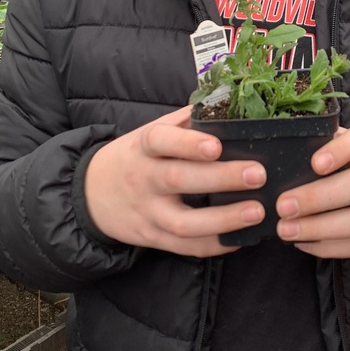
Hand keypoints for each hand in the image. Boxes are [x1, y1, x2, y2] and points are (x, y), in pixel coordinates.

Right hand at [84, 106, 265, 256]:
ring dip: (223, 219)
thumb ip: (185, 121)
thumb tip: (228, 103)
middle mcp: (143, 179)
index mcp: (144, 147)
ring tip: (257, 211)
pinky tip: (242, 238)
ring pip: (183, 222)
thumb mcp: (150, 132)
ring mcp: (148, 212)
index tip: (216, 145)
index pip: (161, 141)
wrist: (92, 194)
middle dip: (221, 177)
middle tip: (257, 174)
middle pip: (179, 179)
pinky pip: (185, 247)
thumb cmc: (135, 157)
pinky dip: (214, 245)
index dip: (187, 143)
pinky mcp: (153, 238)